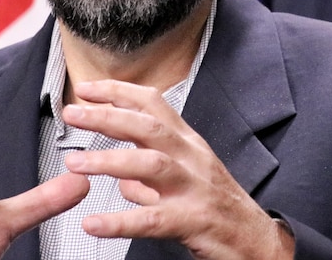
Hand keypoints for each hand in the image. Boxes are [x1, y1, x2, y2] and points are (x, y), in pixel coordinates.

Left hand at [61, 80, 293, 259]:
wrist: (258, 242)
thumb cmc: (220, 208)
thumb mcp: (188, 179)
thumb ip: (152, 178)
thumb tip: (121, 181)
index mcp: (188, 143)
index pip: (153, 104)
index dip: (118, 92)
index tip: (86, 89)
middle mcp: (192, 158)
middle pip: (149, 126)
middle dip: (107, 116)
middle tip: (73, 114)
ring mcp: (194, 188)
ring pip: (151, 164)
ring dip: (109, 160)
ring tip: (74, 163)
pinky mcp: (194, 221)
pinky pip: (154, 220)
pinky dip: (121, 221)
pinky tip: (94, 224)